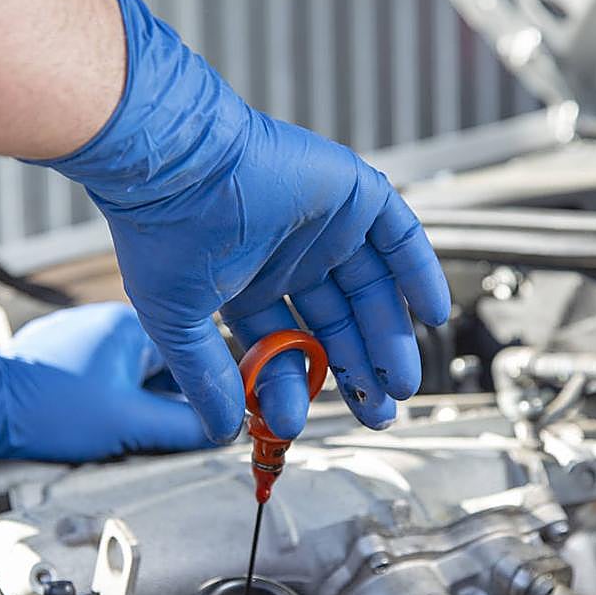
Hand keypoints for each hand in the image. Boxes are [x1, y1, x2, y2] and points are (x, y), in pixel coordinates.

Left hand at [0, 300, 210, 460]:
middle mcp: (109, 324)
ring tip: (118, 434)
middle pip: (165, 373)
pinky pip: (104, 382)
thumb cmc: (47, 412)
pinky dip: (107, 405)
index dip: (206, 395)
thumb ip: (184, 428)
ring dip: (135, 410)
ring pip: (134, 381)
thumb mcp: (127, 425)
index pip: (192, 358)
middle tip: (157, 438)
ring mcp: (83, 338)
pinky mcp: (61, 358)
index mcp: (132, 326)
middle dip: (164, 408)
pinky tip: (93, 426)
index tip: (216, 422)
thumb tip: (228, 429)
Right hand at [35, 0, 450, 443]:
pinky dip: (420, 274)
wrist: (176, 163)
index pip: (285, 341)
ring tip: (403, 383)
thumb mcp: (179, 321)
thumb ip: (206, 376)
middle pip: (337, 323)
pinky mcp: (352, 193)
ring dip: (390, 337)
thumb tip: (223, 431)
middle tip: (378, 411)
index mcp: (247, 281)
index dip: (296, 382)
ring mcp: (323, 225)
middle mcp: (288, 254)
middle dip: (358, 370)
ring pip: (371, 290)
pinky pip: (400, 238)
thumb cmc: (163, 230)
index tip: (303, 419)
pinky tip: (432, 316)